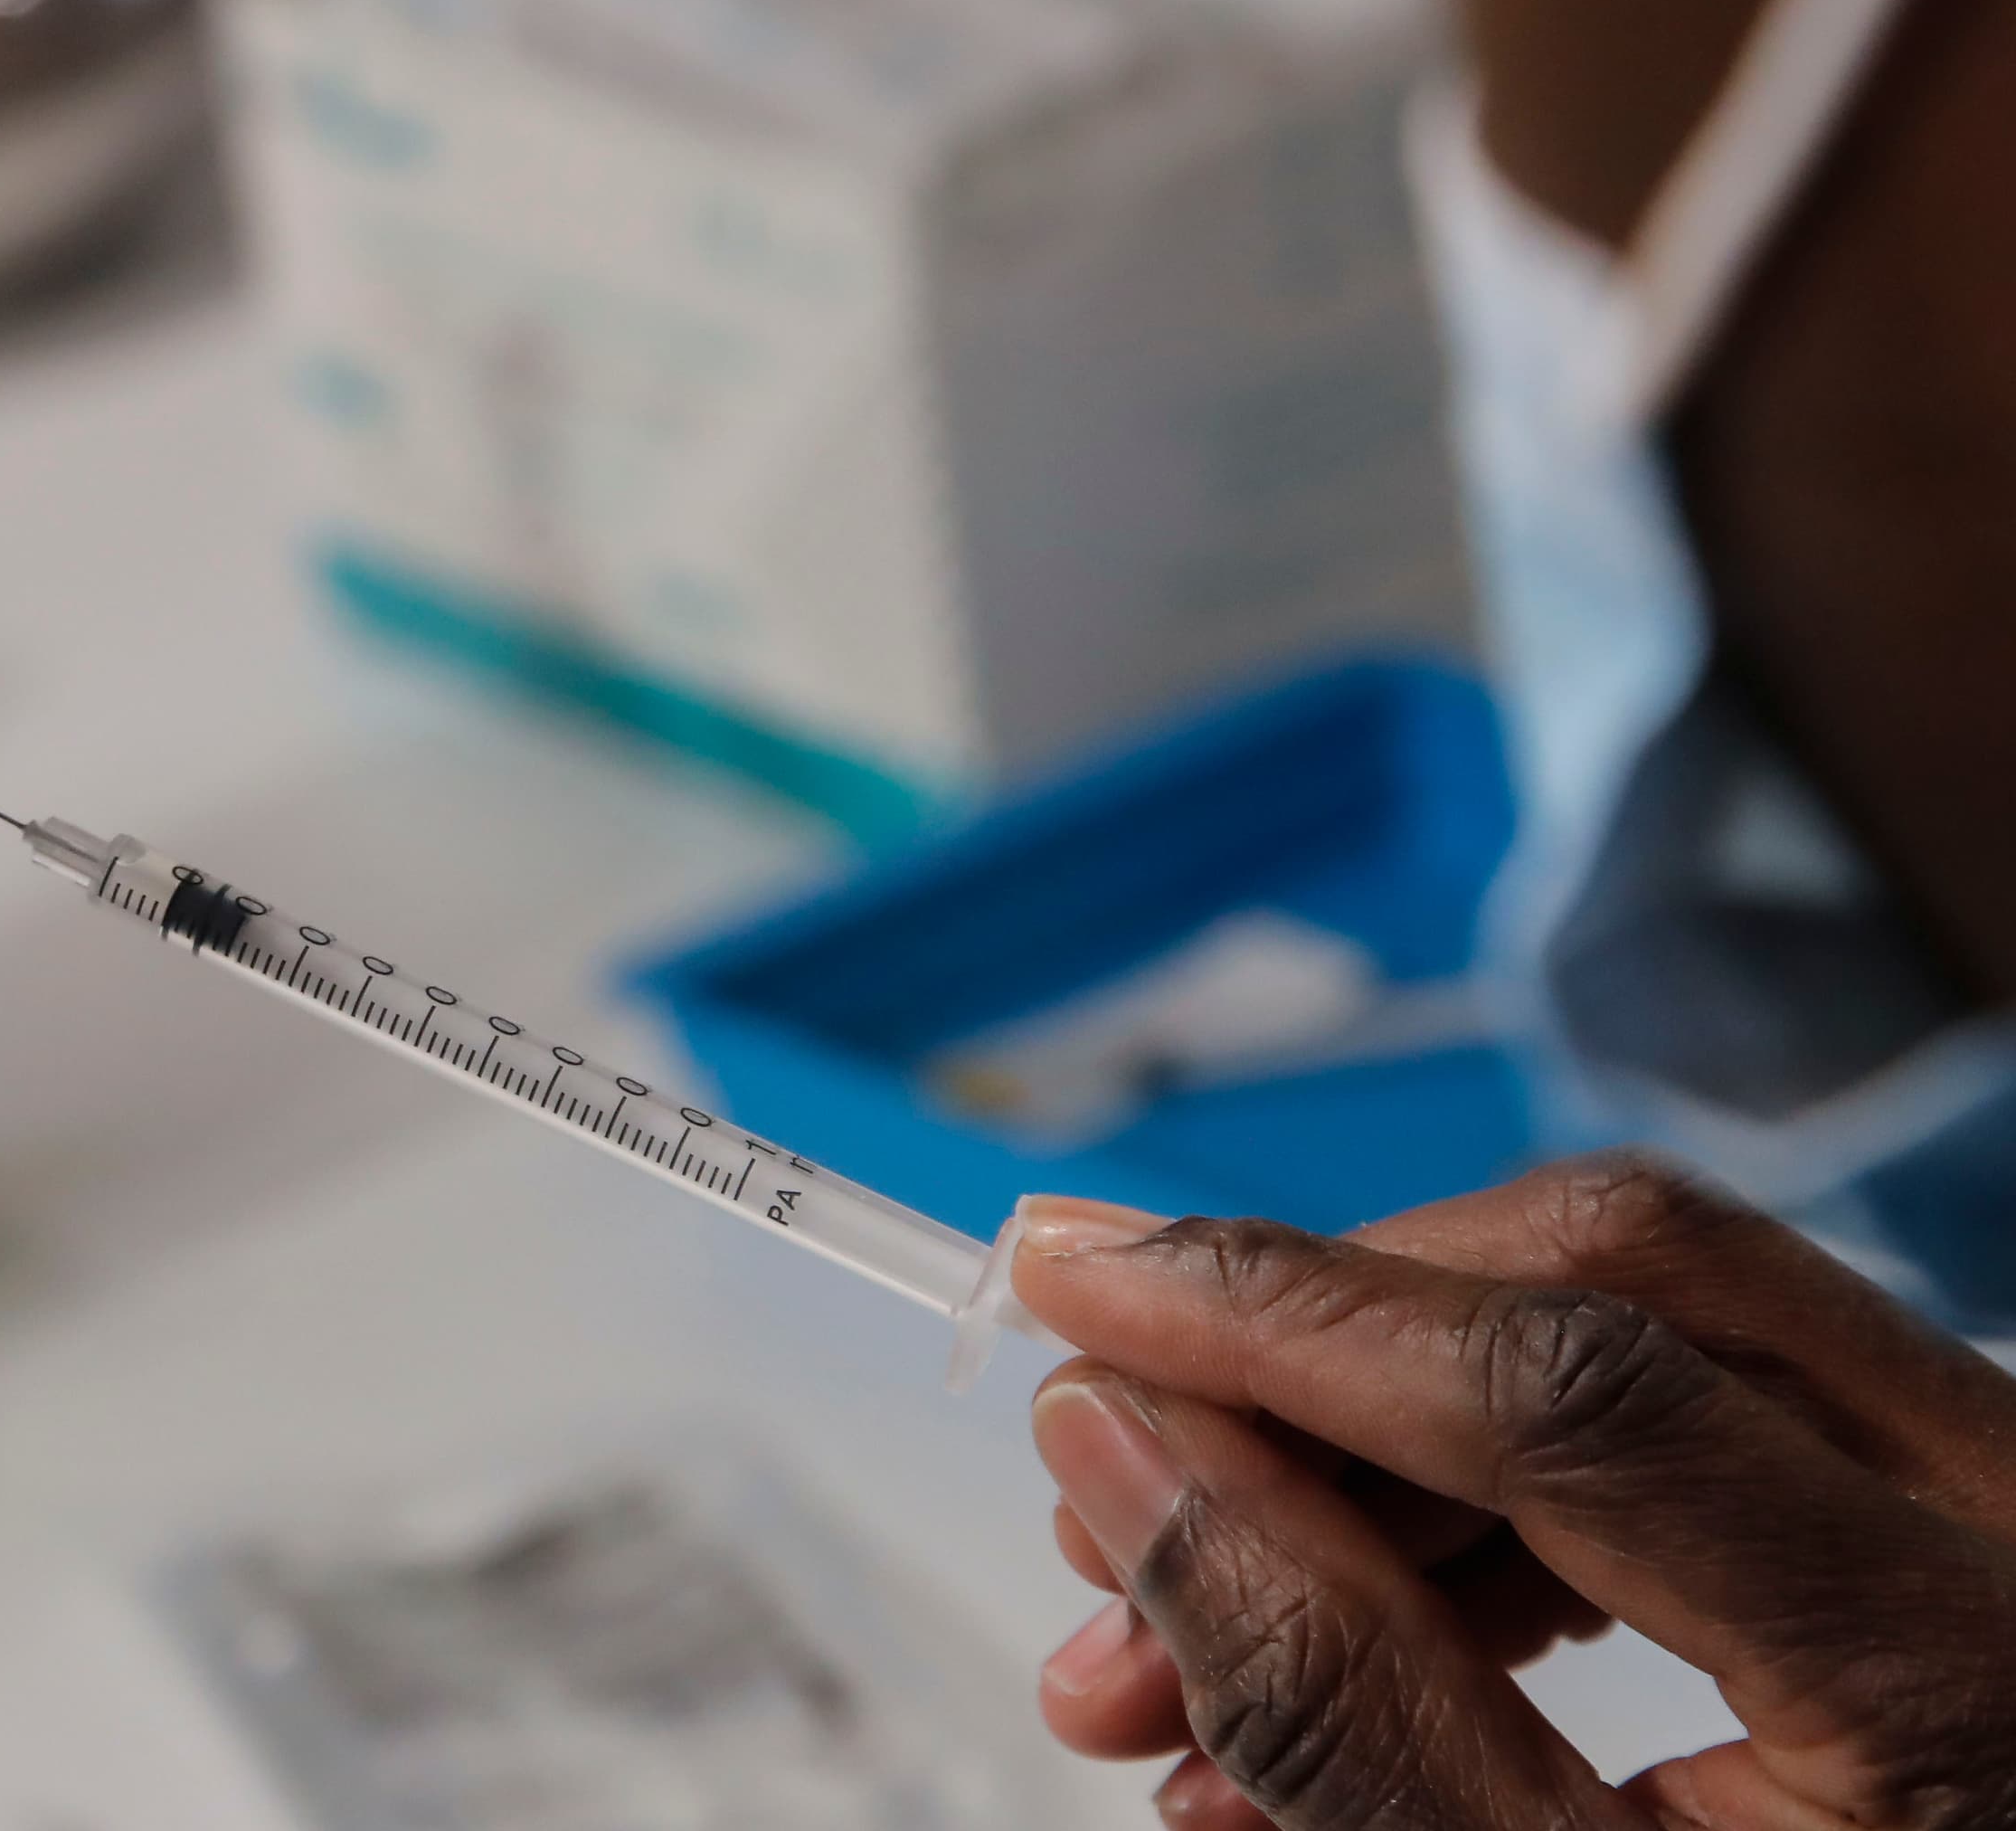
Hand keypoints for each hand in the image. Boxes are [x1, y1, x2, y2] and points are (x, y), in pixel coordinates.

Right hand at [1011, 1161, 2015, 1829]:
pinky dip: (1478, 1517)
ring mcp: (2011, 1499)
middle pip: (1622, 1288)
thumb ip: (1340, 1707)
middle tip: (1104, 1498)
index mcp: (1967, 1675)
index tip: (1071, 1288)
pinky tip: (1333, 1647)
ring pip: (1643, 1335)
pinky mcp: (1954, 1513)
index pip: (1580, 1392)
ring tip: (1168, 1667)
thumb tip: (1113, 1450)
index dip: (1287, 1319)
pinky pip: (1695, 1419)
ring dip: (1365, 1468)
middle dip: (1313, 1369)